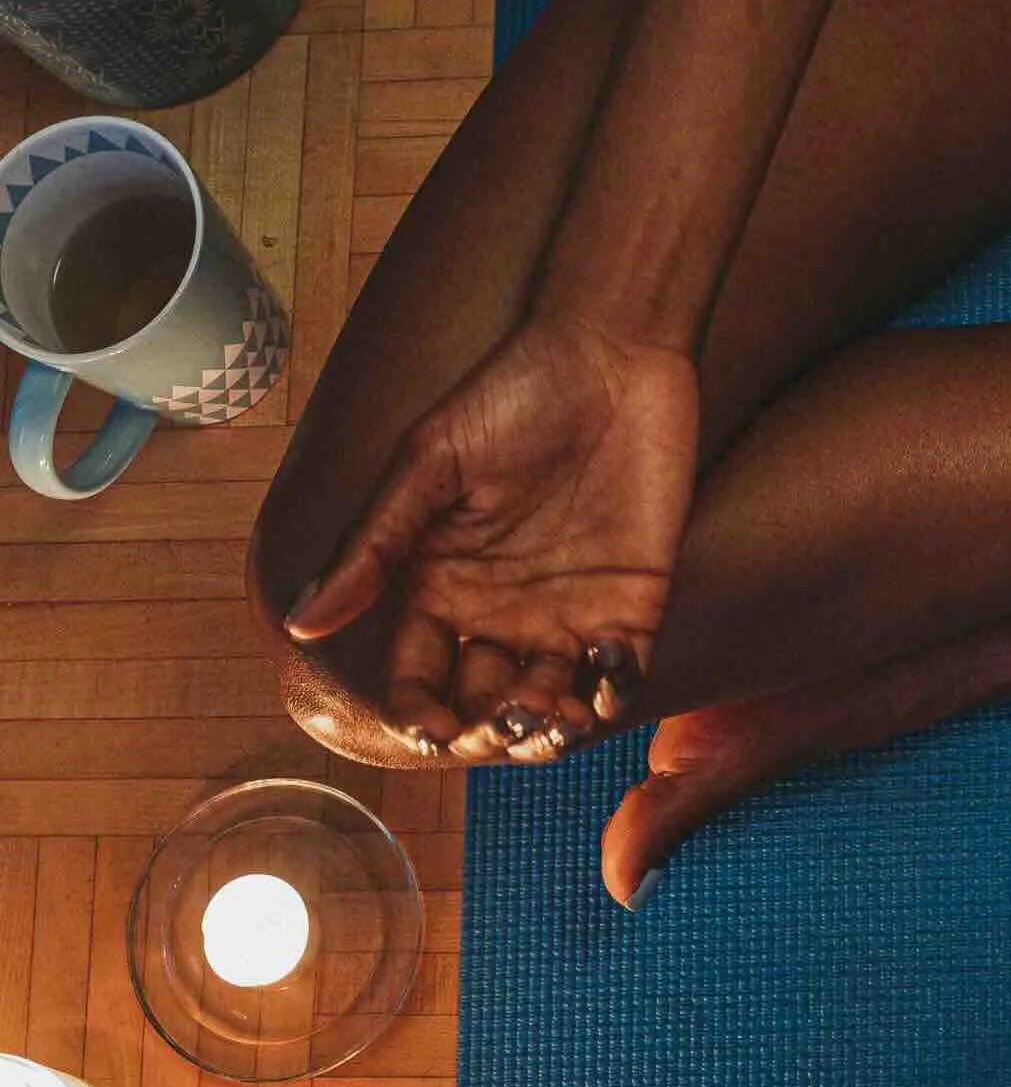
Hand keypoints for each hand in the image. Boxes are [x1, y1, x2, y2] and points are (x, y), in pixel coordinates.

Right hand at [285, 313, 698, 757]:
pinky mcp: (632, 605)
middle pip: (483, 707)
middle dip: (489, 730)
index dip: (420, 715)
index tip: (432, 729)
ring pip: (550, 705)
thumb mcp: (428, 467)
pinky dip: (613, 692)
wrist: (609, 356)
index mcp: (438, 589)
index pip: (419, 678)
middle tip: (500, 720)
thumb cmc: (508, 398)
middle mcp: (499, 615)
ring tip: (550, 711)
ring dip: (548, 726)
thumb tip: (301, 625)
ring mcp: (567, 614)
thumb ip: (374, 547)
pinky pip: (620, 675)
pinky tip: (604, 675)